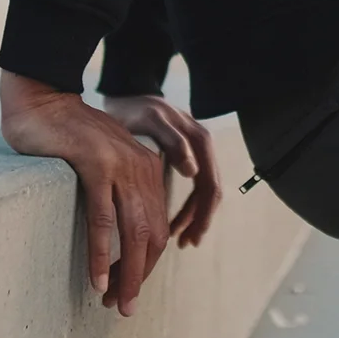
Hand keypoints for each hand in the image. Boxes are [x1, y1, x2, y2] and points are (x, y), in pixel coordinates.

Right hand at [0, 71, 170, 314]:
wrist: (43, 101)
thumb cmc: (66, 138)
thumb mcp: (103, 164)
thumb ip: (117, 190)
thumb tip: (118, 237)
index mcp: (147, 169)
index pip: (157, 227)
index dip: (145, 264)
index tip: (127, 289)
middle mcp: (141, 168)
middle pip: (151, 235)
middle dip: (139, 276)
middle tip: (123, 307)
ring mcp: (120, 165)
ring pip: (132, 231)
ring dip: (126, 273)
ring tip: (114, 301)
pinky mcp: (95, 164)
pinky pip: (103, 218)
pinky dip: (102, 253)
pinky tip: (97, 278)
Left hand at [102, 92, 222, 247]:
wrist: (128, 93)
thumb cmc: (135, 108)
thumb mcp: (151, 120)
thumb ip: (173, 141)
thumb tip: (193, 172)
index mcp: (199, 141)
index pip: (210, 186)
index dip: (202, 215)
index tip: (191, 237)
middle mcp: (202, 148)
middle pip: (210, 192)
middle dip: (200, 221)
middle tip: (186, 243)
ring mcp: (196, 152)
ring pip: (203, 192)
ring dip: (194, 217)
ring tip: (181, 240)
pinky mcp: (185, 157)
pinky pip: (194, 187)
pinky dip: (186, 206)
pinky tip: (173, 223)